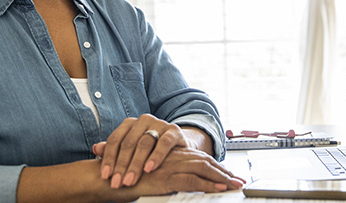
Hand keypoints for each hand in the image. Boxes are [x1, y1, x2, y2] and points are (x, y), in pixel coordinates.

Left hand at [92, 114, 191, 188]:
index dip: (109, 158)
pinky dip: (156, 156)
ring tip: (130, 180)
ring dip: (136, 164)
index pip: (115, 140)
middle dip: (121, 165)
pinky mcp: (174, 131)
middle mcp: (143, 121)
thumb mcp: (132, 149)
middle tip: (117, 182)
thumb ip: (115, 149)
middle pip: (128, 143)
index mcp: (130, 123)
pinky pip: (164, 143)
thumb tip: (96, 148)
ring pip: (144, 143)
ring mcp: (159, 124)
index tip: (105, 176)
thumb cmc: (151, 149)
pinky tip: (149, 169)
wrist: (178, 146)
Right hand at [110, 147, 243, 199]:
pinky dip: (208, 184)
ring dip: (221, 177)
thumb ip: (164, 178)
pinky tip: (219, 188)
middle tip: (239, 181)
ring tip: (235, 185)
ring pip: (202, 168)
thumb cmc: (125, 179)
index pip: (198, 159)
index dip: (215, 167)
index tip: (229, 175)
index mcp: (170, 156)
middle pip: (204, 161)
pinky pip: (192, 179)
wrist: (107, 178)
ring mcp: (170, 166)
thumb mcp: (149, 178)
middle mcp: (172, 157)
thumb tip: (181, 184)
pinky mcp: (165, 177)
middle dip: (223, 172)